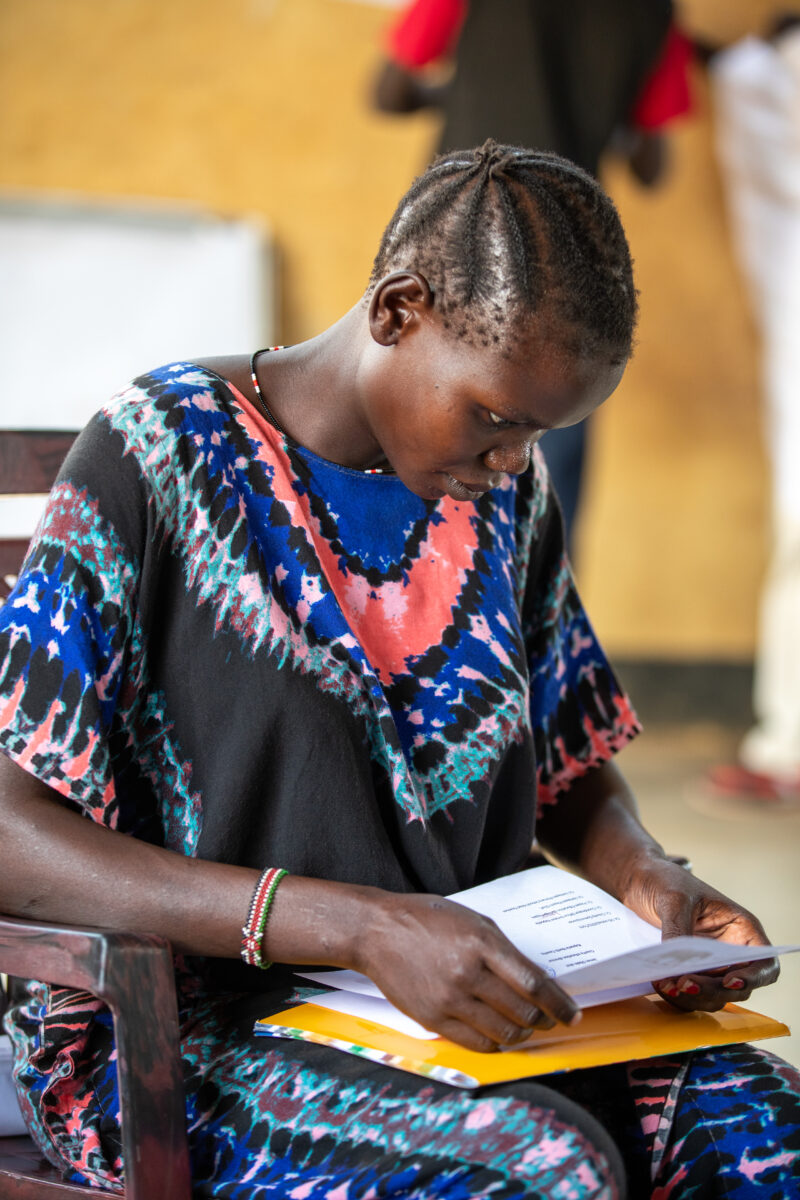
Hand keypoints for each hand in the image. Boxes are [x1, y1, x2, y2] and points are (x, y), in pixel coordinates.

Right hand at [356, 892, 579, 1051]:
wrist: (377, 931)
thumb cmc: (426, 919)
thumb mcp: (471, 920)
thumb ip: (502, 949)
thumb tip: (533, 978)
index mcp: (482, 942)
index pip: (534, 983)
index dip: (559, 1004)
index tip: (572, 1013)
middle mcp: (468, 972)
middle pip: (523, 1011)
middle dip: (544, 1020)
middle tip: (550, 1020)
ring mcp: (450, 999)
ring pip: (503, 1032)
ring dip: (522, 1034)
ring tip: (524, 1028)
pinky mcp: (433, 1019)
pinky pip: (476, 1043)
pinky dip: (495, 1044)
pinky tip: (498, 1036)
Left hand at [623, 858, 778, 1011]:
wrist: (641, 882)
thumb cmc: (667, 881)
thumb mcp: (675, 900)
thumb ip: (678, 931)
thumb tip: (676, 966)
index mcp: (741, 928)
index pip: (764, 962)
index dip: (753, 977)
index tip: (729, 981)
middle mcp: (731, 951)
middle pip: (737, 987)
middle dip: (712, 991)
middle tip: (684, 984)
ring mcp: (711, 964)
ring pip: (714, 995)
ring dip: (693, 998)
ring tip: (667, 986)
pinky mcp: (690, 972)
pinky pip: (692, 993)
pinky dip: (679, 996)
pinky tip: (662, 986)